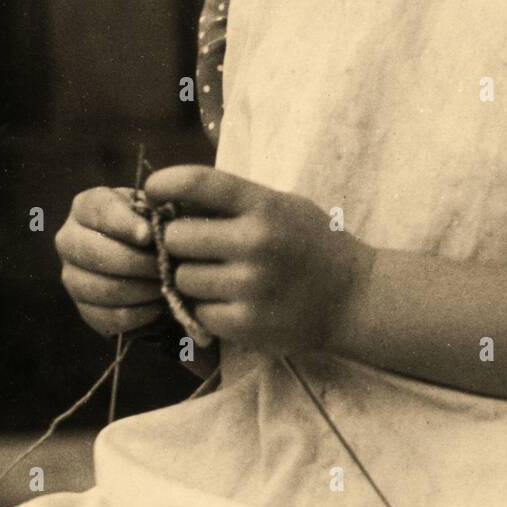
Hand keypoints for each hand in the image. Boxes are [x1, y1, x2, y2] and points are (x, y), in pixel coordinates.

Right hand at [55, 186, 163, 337]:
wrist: (148, 258)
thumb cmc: (153, 225)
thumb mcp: (155, 209)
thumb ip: (157, 211)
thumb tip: (160, 226)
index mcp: (86, 207)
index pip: (99, 210)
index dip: (124, 223)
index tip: (148, 235)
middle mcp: (69, 239)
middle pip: (94, 253)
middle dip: (135, 262)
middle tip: (163, 266)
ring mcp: (71, 276)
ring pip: (99, 288)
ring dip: (138, 290)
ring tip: (163, 286)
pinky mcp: (82, 308)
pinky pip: (105, 317)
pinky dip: (135, 314)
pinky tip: (155, 307)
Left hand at [144, 166, 372, 355]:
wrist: (353, 297)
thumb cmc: (311, 243)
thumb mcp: (281, 206)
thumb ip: (234, 201)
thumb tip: (171, 197)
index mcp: (264, 205)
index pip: (199, 182)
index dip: (165, 183)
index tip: (152, 192)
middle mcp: (256, 242)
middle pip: (177, 237)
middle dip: (180, 242)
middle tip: (197, 247)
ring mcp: (250, 286)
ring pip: (183, 278)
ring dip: (191, 278)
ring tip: (219, 277)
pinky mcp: (246, 324)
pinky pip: (197, 311)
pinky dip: (206, 307)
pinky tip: (229, 301)